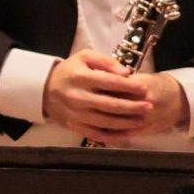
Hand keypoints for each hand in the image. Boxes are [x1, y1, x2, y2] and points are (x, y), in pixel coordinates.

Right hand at [44, 53, 183, 141]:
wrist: (44, 89)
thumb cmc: (70, 71)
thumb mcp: (85, 57)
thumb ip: (107, 62)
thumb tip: (126, 73)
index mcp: (81, 78)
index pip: (111, 83)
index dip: (130, 86)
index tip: (144, 88)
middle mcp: (77, 97)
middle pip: (111, 104)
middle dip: (133, 107)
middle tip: (149, 107)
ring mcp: (75, 113)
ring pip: (105, 121)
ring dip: (126, 122)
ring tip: (141, 120)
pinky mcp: (73, 125)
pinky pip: (95, 133)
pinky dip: (111, 136)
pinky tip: (124, 134)